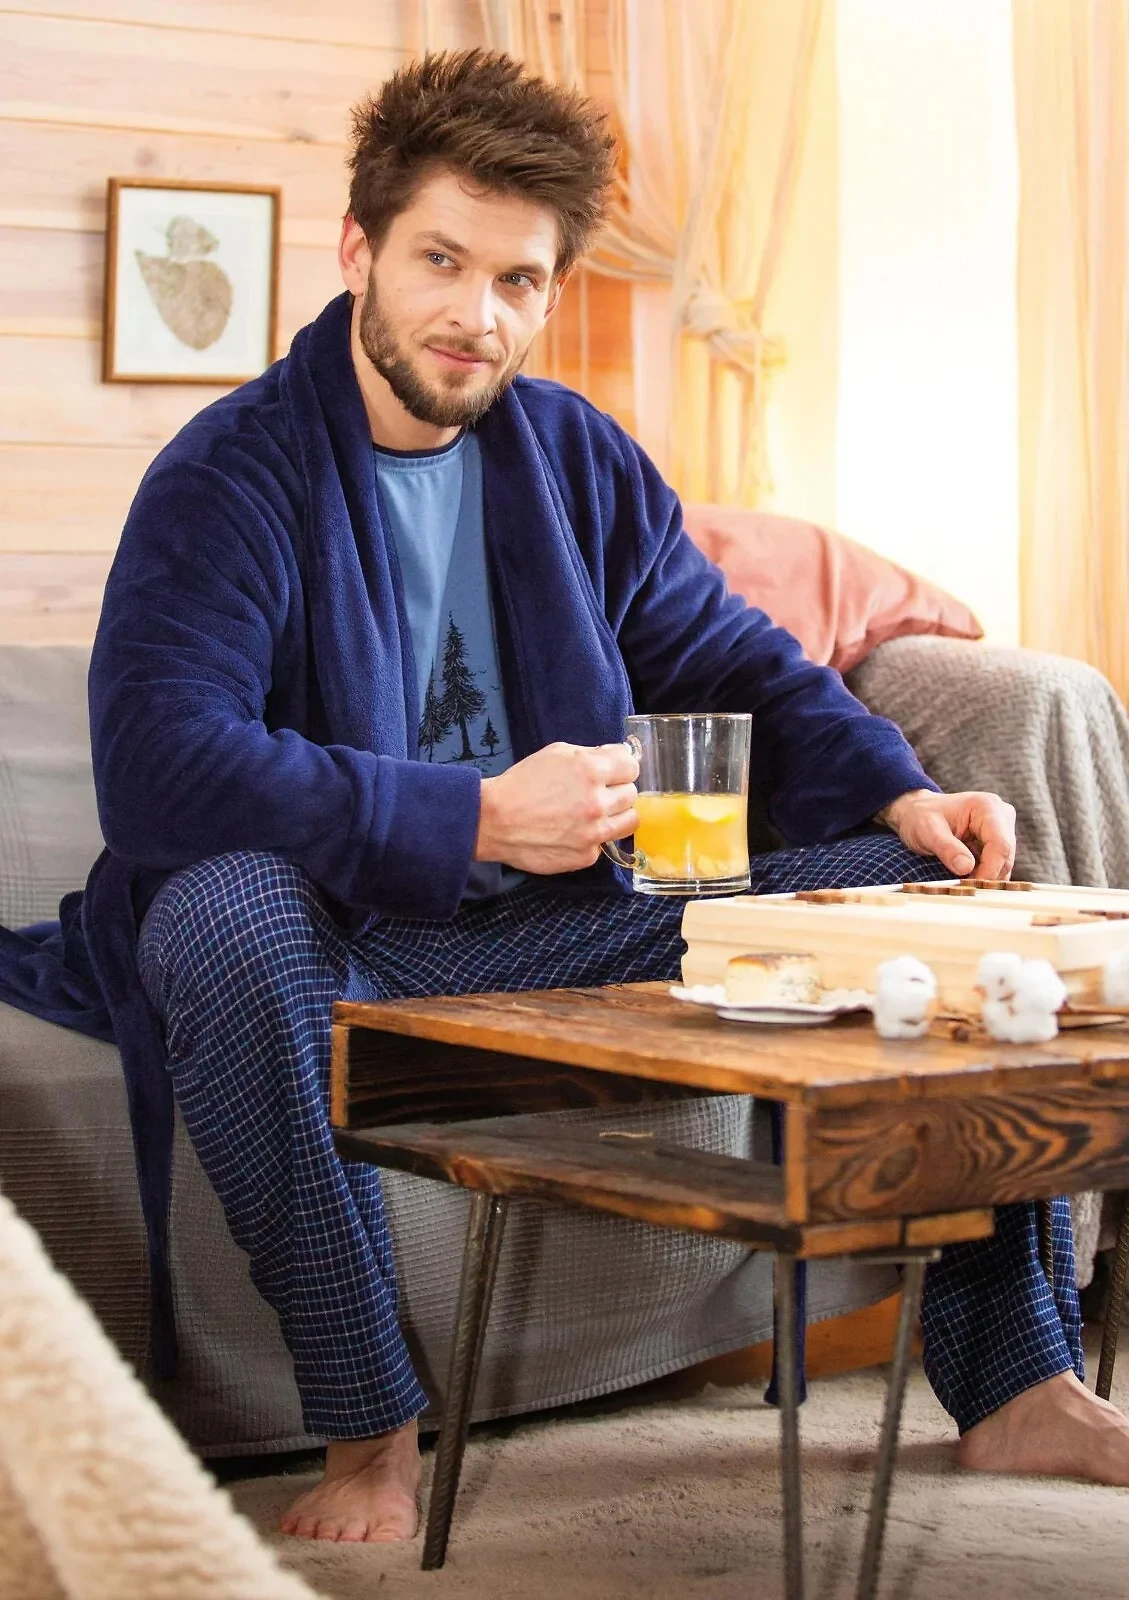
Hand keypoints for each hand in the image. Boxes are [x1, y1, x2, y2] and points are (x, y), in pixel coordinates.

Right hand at [475, 741, 638, 874]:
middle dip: (618, 790)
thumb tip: (618, 757)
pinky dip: (595, 837)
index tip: (614, 772)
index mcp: (591, 771)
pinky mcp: (586, 856)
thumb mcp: (556, 754)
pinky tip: (574, 831)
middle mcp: (597, 803)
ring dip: (616, 815)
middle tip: (598, 793)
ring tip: (594, 813)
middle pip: (632, 794)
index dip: (622, 767)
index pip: (632, 767)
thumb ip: (591, 754)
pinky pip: (605, 843)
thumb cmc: (522, 783)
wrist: (494, 820)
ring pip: (629, 821)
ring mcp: (594, 833)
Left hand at [876, 788, 1016, 878]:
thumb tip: (966, 868)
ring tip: (961, 888)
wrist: (916, 814)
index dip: (990, 869)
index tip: (971, 886)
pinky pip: (996, 867)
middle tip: (963, 891)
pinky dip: (983, 877)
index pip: (1000, 844)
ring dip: (985, 879)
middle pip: (1005, 856)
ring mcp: (1001, 831)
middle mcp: (1001, 817)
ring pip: (1003, 864)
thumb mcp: (927, 830)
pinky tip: (965, 883)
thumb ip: (946, 848)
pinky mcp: (996, 845)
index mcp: (987, 807)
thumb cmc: (920, 817)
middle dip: (987, 876)